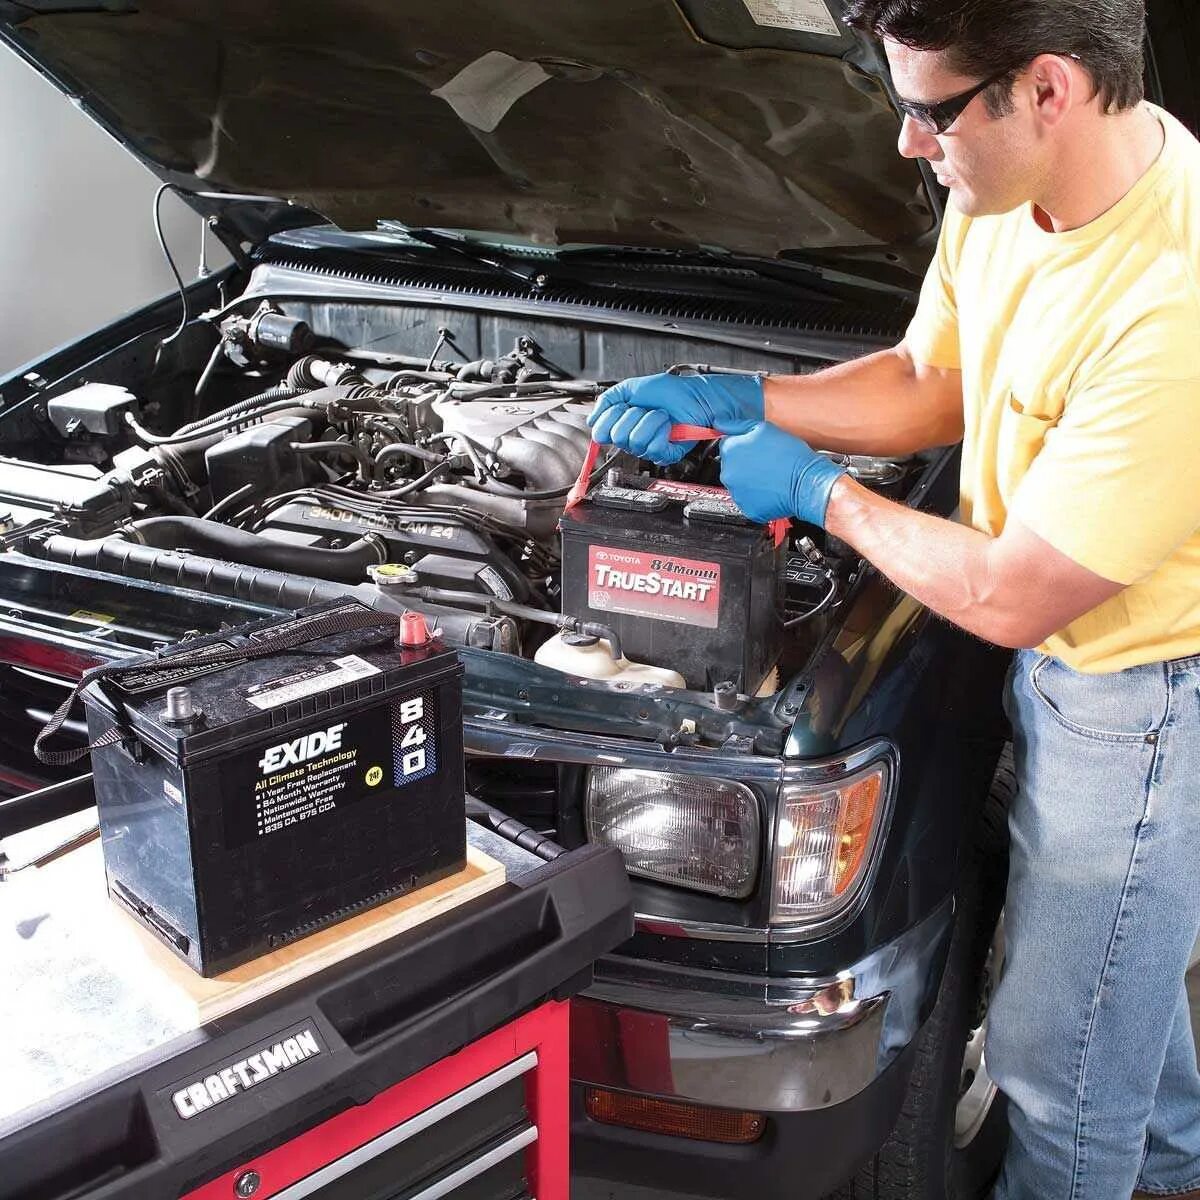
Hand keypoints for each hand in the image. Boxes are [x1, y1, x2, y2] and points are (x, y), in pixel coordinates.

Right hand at [588, 371, 763, 464]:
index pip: (601, 432)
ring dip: (649, 421)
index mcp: (625, 423)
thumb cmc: (673, 392)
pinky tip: (669, 425)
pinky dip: (661, 431)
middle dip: (631, 416)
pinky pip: (652, 449)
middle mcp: (634, 437)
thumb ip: (608, 400)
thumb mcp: (633, 388)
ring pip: (634, 442)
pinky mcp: (665, 455)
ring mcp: (649, 447)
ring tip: (661, 415)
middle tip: (645, 409)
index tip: (620, 408)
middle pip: (615, 437)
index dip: (607, 419)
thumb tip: (592, 418)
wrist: (698, 397)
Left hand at [719, 422, 846, 526]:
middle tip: (766, 461)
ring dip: (750, 479)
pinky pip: (748, 499)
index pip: (727, 445)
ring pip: (740, 483)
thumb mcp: (764, 428)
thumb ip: (738, 425)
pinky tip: (770, 487)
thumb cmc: (790, 455)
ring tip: (770, 475)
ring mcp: (736, 494)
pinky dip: (757, 495)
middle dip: (745, 463)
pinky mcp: (747, 509)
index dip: (743, 445)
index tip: (755, 449)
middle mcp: (728, 474)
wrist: (806, 482)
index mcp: (730, 451)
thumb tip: (721, 423)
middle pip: (732, 465)